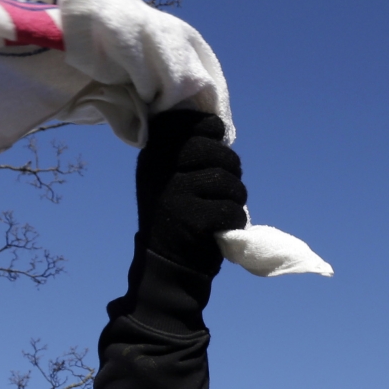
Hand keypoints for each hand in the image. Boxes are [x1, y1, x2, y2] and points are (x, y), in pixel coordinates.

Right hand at [134, 110, 245, 274]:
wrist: (165, 265)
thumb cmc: (176, 218)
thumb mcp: (168, 179)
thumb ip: (186, 153)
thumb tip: (219, 128)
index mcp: (153, 156)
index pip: (188, 123)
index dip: (210, 128)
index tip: (217, 141)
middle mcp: (160, 171)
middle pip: (215, 150)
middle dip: (230, 166)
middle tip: (226, 186)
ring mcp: (176, 194)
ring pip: (228, 181)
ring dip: (235, 198)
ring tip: (223, 209)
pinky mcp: (193, 219)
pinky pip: (231, 209)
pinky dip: (235, 221)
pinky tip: (224, 228)